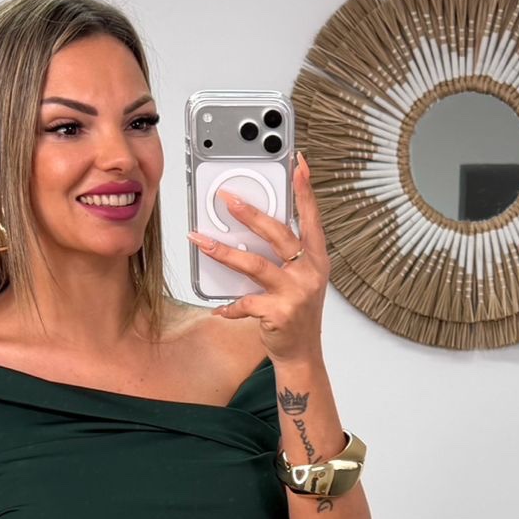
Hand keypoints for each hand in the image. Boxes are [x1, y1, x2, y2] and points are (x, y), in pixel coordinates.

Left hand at [187, 149, 329, 365]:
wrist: (302, 354)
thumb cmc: (297, 313)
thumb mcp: (301, 279)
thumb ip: (287, 255)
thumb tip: (255, 228)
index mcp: (317, 259)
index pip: (312, 218)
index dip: (305, 191)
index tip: (298, 164)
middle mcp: (309, 273)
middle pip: (278, 234)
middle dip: (250, 214)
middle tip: (227, 199)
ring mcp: (295, 293)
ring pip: (255, 265)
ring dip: (224, 252)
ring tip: (202, 241)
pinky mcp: (278, 312)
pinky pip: (246, 303)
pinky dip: (229, 306)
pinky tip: (218, 308)